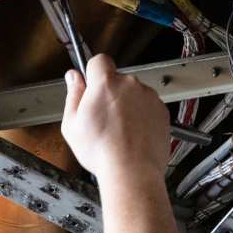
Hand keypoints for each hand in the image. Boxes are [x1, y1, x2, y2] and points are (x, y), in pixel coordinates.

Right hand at [61, 53, 171, 181]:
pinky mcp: (161, 111)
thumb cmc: (102, 152)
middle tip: (101, 118)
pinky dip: (140, 117)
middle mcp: (130, 85)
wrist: (131, 171)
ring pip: (133, 94)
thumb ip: (73, 95)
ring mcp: (148, 97)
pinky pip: (147, 107)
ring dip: (126, 106)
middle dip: (109, 94)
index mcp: (105, 84)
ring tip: (118, 131)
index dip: (93, 72)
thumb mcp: (71, 125)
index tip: (91, 85)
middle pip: (117, 79)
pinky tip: (131, 135)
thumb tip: (73, 79)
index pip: (99, 60)